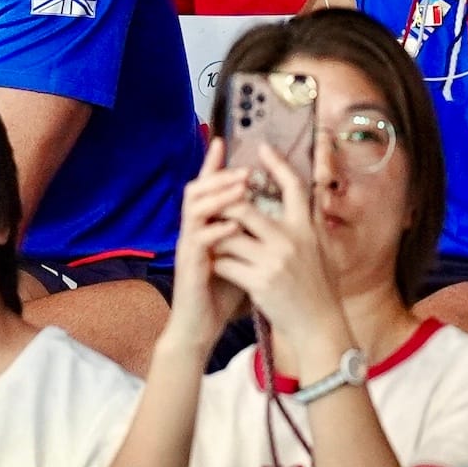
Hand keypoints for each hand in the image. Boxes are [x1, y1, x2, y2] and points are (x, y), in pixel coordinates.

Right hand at [163, 141, 256, 357]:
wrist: (200, 326)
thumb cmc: (223, 290)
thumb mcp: (244, 254)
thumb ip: (253, 232)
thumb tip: (279, 210)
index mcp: (207, 225)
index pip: (208, 187)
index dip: (213, 164)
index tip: (223, 140)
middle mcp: (194, 230)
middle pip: (197, 189)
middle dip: (220, 175)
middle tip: (245, 170)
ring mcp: (189, 247)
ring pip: (194, 209)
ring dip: (218, 197)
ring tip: (241, 189)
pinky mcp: (189, 267)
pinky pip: (198, 241)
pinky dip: (216, 230)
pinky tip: (233, 226)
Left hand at [210, 144, 343, 343]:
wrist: (320, 325)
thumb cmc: (320, 287)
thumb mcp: (323, 249)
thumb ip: (313, 221)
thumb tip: (312, 192)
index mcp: (308, 228)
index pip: (293, 186)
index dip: (277, 163)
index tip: (262, 147)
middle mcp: (292, 239)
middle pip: (245, 208)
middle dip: (224, 205)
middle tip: (214, 203)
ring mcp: (274, 261)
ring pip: (228, 235)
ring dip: (216, 236)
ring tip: (211, 236)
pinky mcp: (259, 282)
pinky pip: (225, 262)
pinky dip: (217, 261)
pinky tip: (217, 264)